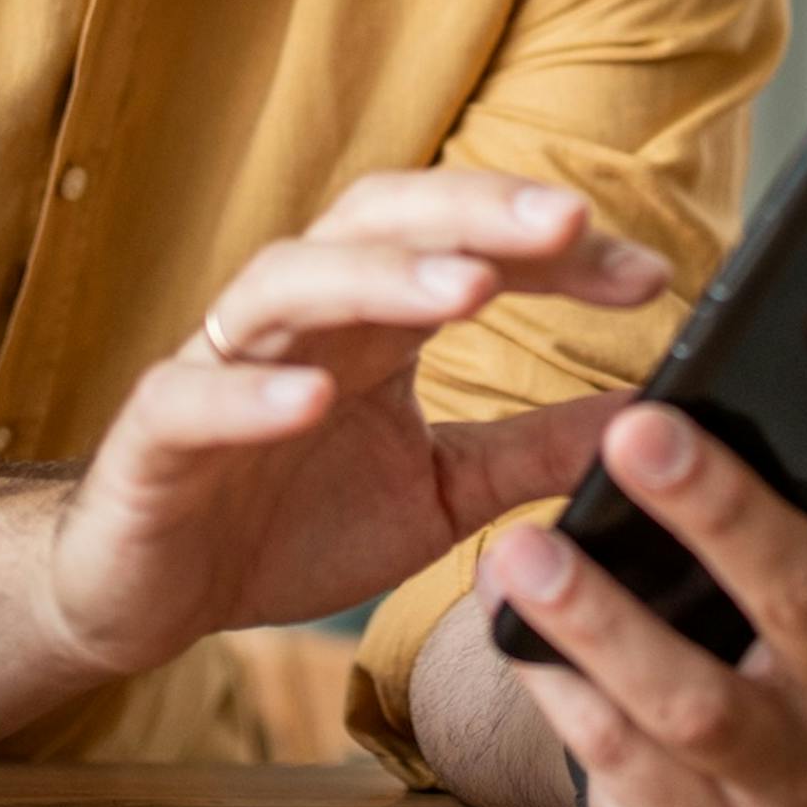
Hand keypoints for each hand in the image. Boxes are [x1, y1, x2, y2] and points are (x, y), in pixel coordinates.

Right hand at [35, 171, 666, 678]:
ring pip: (289, 281)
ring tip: (466, 288)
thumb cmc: (292, 522)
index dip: (553, 248)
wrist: (149, 594)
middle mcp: (301, 319)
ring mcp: (222, 365)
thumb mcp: (441, 491)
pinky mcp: (153, 435)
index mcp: (373, 322)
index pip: (467, 243)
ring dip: (378, 277)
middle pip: (381, 220)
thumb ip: (534, 449)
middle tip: (569, 220)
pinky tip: (311, 401)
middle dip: (476, 212)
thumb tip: (657, 419)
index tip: (647, 272)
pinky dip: (250, 393)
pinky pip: (194, 396)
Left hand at [476, 327, 806, 806]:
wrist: (715, 785)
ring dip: (604, 621)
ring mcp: (794, 771)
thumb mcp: (803, 537)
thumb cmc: (756, 618)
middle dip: (718, 508)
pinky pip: (624, 760)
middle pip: (805, 591)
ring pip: (698, 699)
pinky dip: (560, 693)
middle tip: (634, 430)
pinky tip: (506, 631)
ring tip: (519, 552)